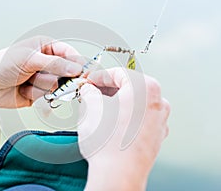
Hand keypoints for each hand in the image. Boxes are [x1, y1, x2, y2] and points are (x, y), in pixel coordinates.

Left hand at [0, 36, 82, 107]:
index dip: (76, 64)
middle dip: (54, 77)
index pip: (69, 54)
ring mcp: (43, 79)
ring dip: (41, 86)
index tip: (81, 74)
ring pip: (57, 87)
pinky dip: (36, 95)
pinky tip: (23, 90)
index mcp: (45, 47)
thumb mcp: (29, 59)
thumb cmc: (1, 65)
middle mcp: (47, 63)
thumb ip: (54, 64)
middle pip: (66, 74)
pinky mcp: (39, 94)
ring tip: (27, 81)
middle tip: (42, 77)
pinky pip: (48, 97)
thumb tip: (75, 69)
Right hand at [77, 68, 169, 190]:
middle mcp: (157, 102)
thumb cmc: (108, 143)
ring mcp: (159, 120)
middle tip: (91, 93)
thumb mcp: (91, 107)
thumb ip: (89, 92)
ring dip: (116, 103)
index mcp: (145, 88)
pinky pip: (139, 118)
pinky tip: (111, 123)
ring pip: (135, 103)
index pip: (118, 73)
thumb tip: (89, 90)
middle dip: (107, 89)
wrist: (118, 175)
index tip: (89, 81)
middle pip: (129, 87)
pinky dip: (126, 116)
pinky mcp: (156, 135)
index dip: (99, 76)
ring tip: (99, 108)